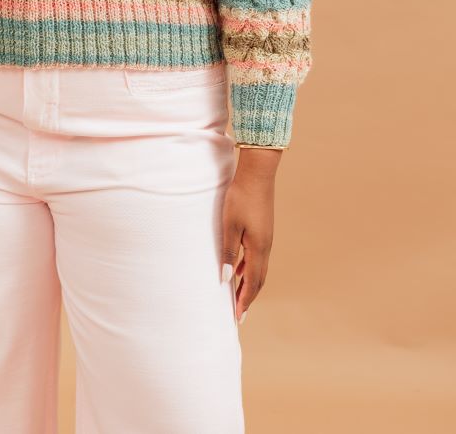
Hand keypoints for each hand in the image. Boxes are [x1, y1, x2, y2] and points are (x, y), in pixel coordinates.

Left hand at [220, 148, 281, 321]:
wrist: (258, 173)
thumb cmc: (240, 197)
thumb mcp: (230, 225)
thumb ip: (228, 252)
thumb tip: (226, 279)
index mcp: (258, 248)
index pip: (252, 282)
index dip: (244, 301)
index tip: (237, 318)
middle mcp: (265, 247)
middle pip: (258, 279)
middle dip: (248, 297)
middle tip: (238, 314)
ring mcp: (266, 238)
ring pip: (258, 268)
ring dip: (248, 284)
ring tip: (237, 297)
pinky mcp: (263, 230)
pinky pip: (257, 256)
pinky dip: (249, 268)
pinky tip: (239, 269)